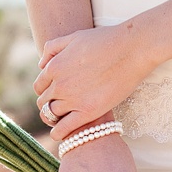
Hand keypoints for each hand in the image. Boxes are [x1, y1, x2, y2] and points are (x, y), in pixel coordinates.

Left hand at [34, 22, 152, 140]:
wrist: (131, 50)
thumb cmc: (106, 41)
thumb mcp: (74, 37)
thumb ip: (53, 49)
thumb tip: (41, 65)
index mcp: (54, 67)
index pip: (39, 86)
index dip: (46, 90)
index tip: (54, 93)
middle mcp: (60, 85)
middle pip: (43, 101)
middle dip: (49, 103)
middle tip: (60, 106)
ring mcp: (73, 100)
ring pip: (51, 115)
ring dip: (53, 118)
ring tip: (61, 119)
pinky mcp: (88, 113)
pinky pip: (63, 129)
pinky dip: (58, 133)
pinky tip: (59, 134)